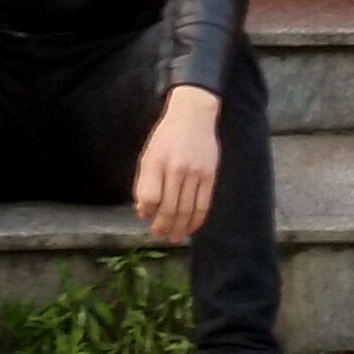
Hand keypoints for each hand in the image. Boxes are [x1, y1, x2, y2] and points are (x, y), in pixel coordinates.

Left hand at [131, 88, 220, 241]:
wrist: (193, 116)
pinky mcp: (210, 175)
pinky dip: (196, 220)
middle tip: (159, 235)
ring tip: (174, 237)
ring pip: (186, 210)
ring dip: (179, 228)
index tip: (146, 218)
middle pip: (168, 207)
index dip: (146, 211)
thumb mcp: (149, 154)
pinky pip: (203, 204)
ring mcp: (195, 172)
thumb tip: (144, 211)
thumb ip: (145, 182)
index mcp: (156, 161)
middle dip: (163, 226)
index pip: (149, 196)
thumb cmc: (166, 137)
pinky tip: (191, 228)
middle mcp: (175, 167)